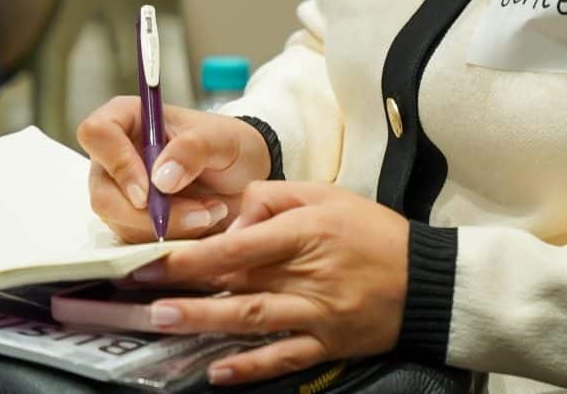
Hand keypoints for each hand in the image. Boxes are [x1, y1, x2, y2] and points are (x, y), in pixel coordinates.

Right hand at [77, 96, 271, 242]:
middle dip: (148, 213)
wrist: (244, 177)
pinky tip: (202, 222)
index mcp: (129, 119)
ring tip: (210, 211)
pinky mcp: (132, 221)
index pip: (97, 133)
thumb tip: (160, 178)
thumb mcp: (222, 139)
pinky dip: (172, 238)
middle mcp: (116, 156)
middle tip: (197, 212)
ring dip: (168, 226)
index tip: (148, 189)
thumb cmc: (228, 145)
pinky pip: (137, 240)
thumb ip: (193, 149)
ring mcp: (120, 192)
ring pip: (119, 222)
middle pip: (103, 192)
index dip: (117, 163)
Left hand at [129, 181, 409, 386]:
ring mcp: (318, 313)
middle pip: (237, 281)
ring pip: (251, 320)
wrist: (429, 278)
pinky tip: (217, 372)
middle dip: (184, 287)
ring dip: (203, 321)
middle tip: (136, 292)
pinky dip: (251, 367)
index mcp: (306, 232)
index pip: (238, 244)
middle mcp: (308, 274)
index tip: (153, 255)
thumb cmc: (374, 231)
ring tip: (161, 321)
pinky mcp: (328, 343)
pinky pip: (284, 358)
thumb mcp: (327, 195)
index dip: (192, 253)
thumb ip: (274, 197)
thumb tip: (231, 215)